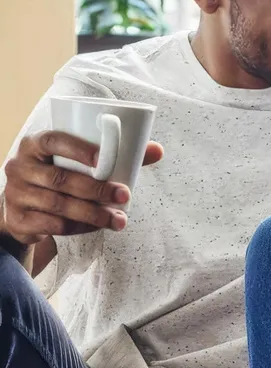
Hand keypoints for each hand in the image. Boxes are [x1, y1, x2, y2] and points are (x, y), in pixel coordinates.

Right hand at [1, 131, 163, 244]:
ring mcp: (16, 194)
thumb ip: (118, 154)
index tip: (104, 161)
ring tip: (120, 220)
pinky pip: (53, 225)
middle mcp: (20, 167)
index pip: (52, 141)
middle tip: (125, 196)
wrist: (26, 206)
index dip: (78, 149)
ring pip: (59, 205)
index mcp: (35, 144)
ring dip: (94, 214)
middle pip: (60, 179)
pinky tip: (99, 226)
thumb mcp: (80, 161)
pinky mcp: (19, 219)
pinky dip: (80, 227)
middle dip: (97, 189)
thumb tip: (158, 150)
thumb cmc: (62, 173)